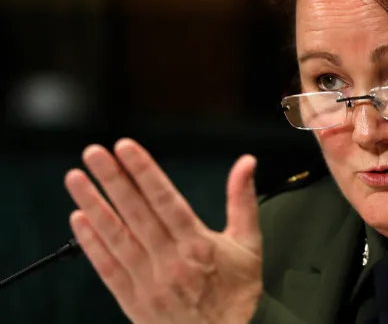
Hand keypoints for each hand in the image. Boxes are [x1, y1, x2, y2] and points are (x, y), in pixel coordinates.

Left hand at [64, 138, 261, 323]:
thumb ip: (242, 200)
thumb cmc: (237, 295)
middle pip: (136, 213)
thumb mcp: (249, 245)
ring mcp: (149, 282)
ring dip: (93, 205)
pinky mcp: (134, 301)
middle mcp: (170, 261)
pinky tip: (79, 220)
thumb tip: (246, 164)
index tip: (126, 148)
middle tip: (94, 153)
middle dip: (113, 180)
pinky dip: (91, 243)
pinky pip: (107, 268)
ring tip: (76, 178)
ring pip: (116, 236)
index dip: (144, 172)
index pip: (165, 199)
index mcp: (198, 244)